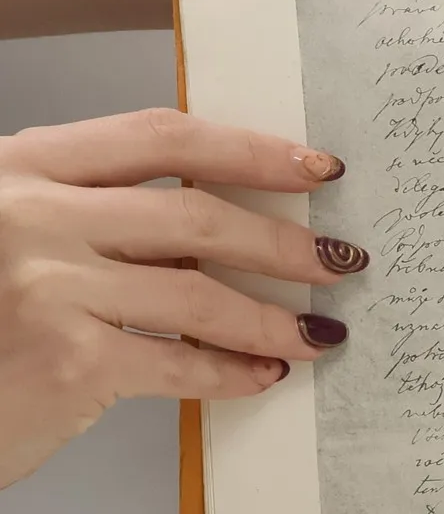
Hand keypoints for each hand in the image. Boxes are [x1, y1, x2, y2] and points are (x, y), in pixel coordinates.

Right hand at [0, 108, 365, 488]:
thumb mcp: (22, 234)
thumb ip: (100, 218)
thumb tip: (229, 228)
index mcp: (23, 167)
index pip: (160, 137)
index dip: (250, 149)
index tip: (318, 167)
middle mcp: (30, 214)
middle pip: (194, 213)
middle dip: (284, 241)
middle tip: (343, 259)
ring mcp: (46, 285)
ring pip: (199, 291)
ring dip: (275, 317)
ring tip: (321, 331)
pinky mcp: (66, 360)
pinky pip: (179, 359)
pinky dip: (232, 371)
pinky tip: (263, 376)